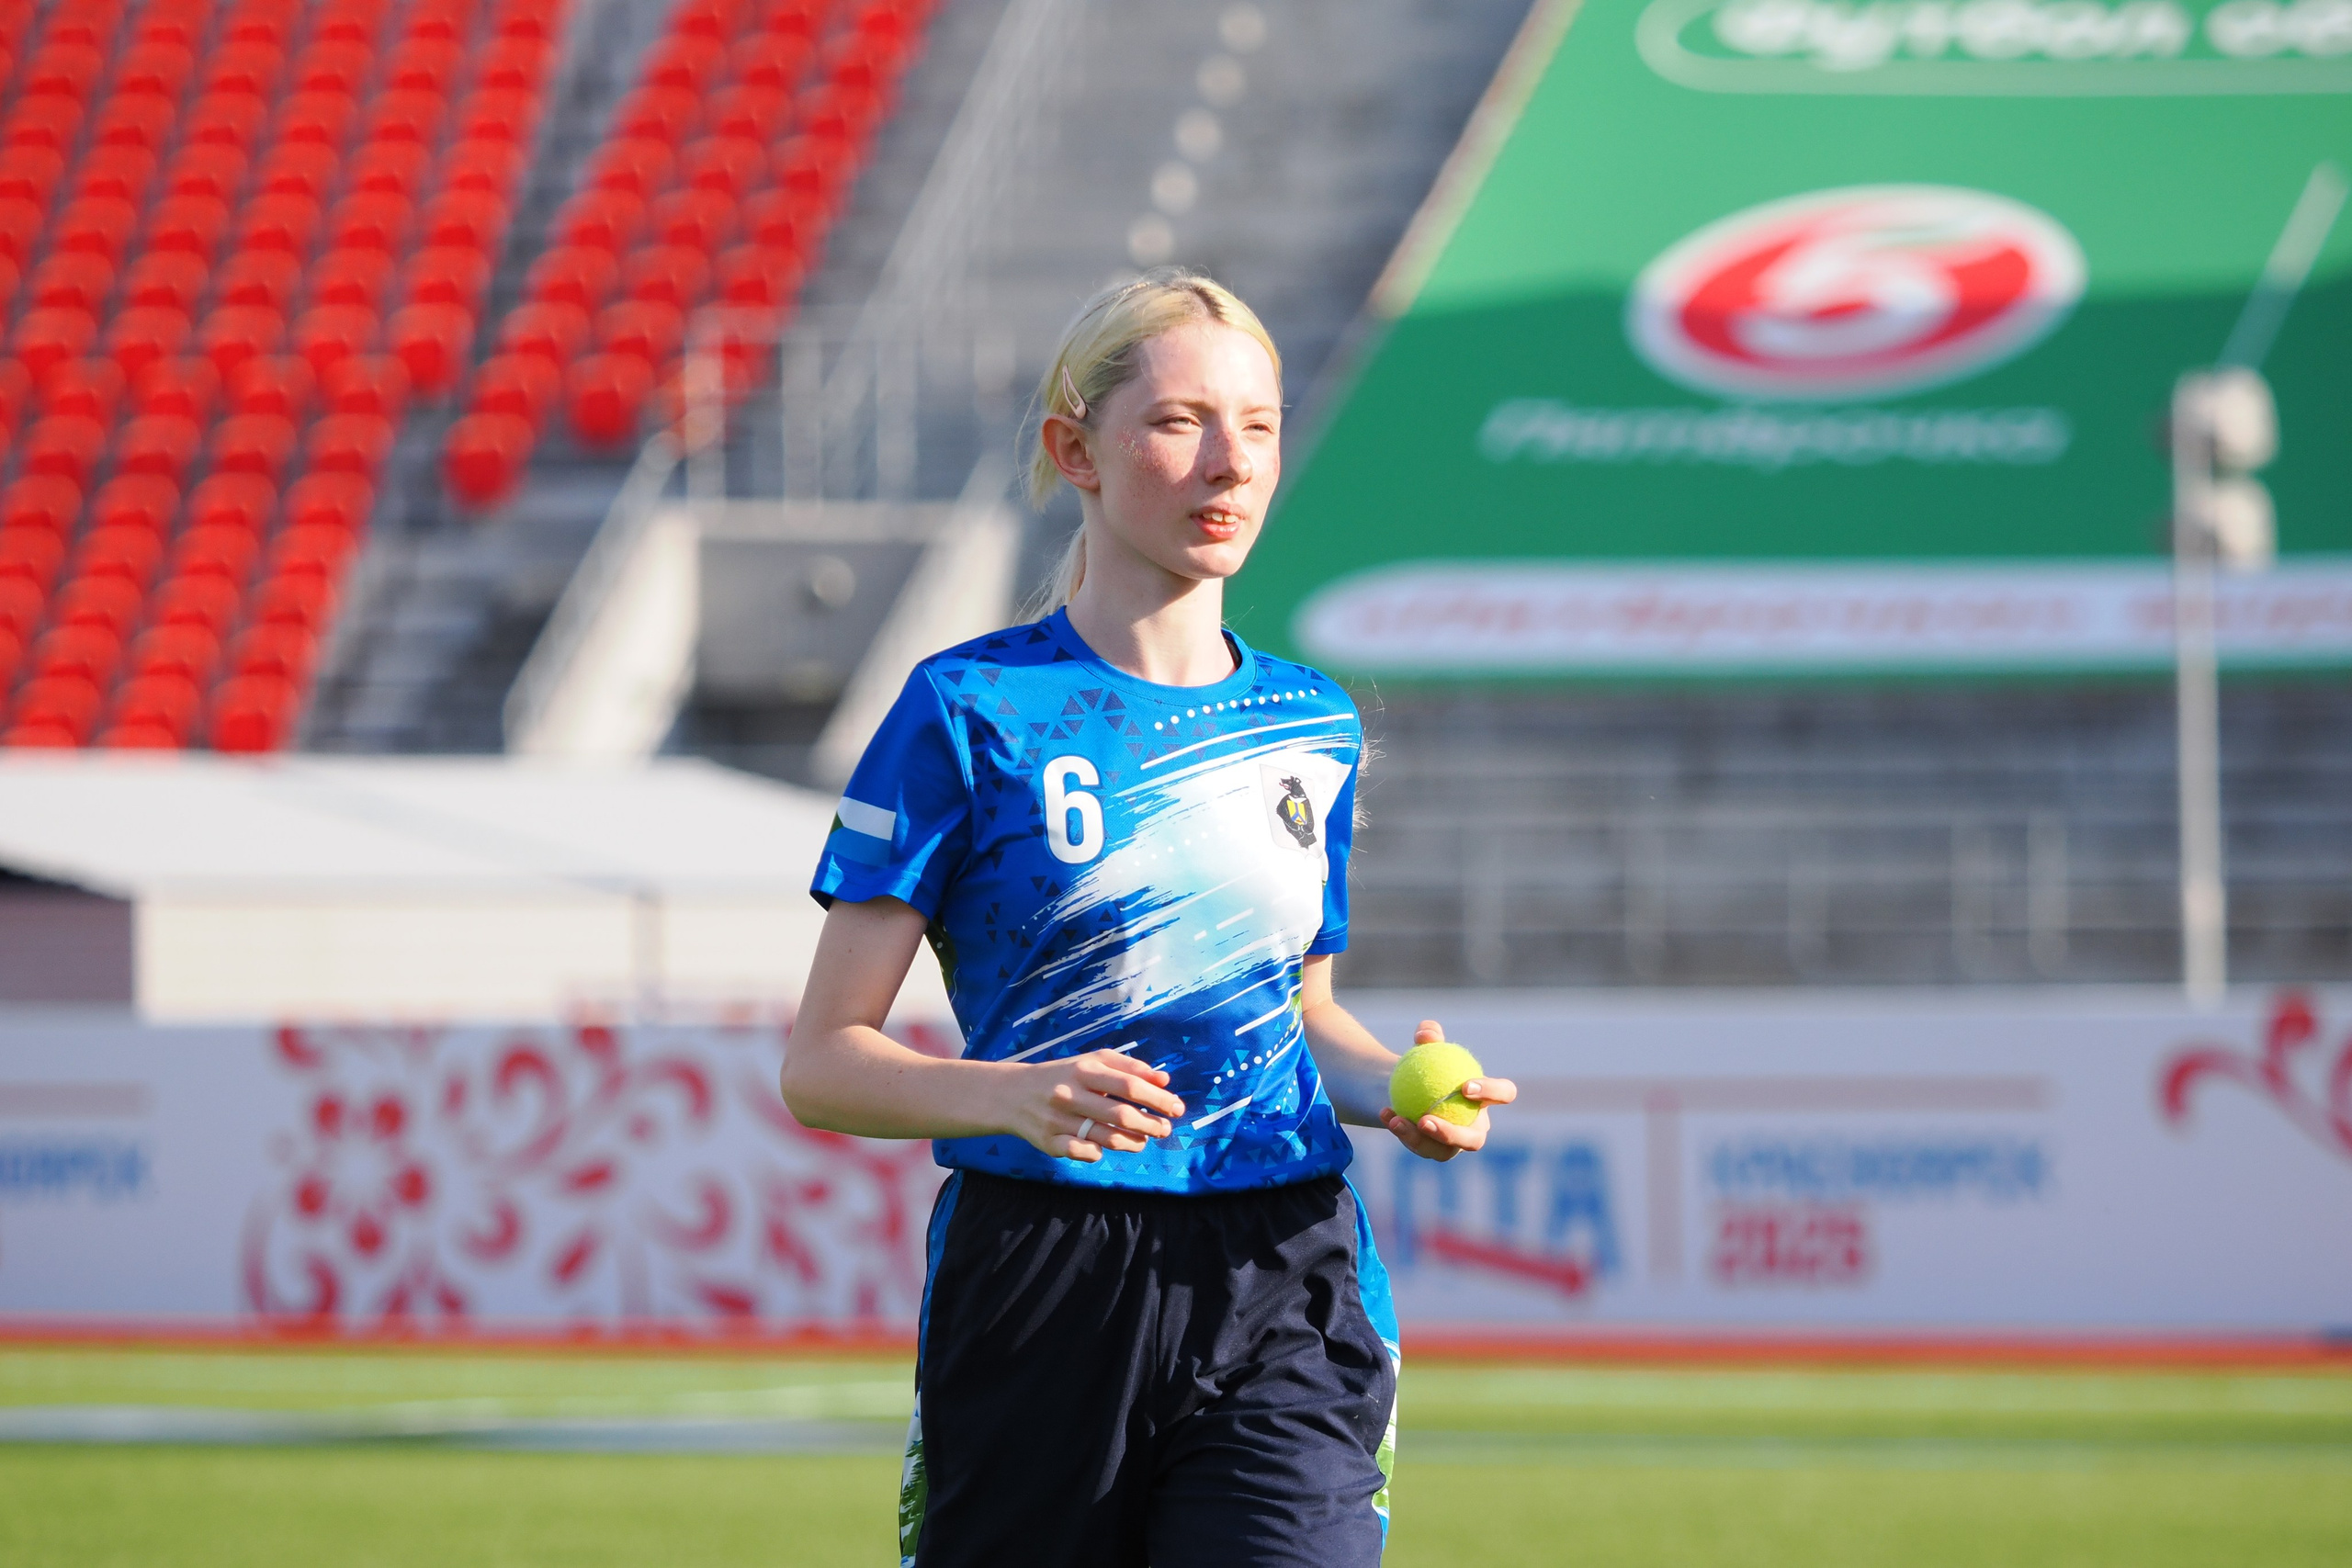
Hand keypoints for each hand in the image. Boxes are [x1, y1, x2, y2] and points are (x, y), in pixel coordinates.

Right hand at [997, 1049, 1186, 1162]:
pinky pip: (1082, 1152)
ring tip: (1144, 1140)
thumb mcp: (1092, 1062)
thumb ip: (1129, 1067)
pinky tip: (1106, 1149)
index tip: (1177, 1107)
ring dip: (1133, 1142)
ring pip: (1105, 1138)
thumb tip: (1164, 1079)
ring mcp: (1058, 1120)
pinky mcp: (1049, 1142)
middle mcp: (1070, 1094)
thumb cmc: (1063, 1075)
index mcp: (1084, 1069)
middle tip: (1165, 1129)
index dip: (1158, 1098)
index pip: (1130, 1085)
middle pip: (1120, 1114)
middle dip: (1150, 1124)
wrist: (1012, 1093)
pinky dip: (1099, 1153)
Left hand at [1378, 1019, 1516, 1162]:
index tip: (1465, 1086)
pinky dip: (1400, 1130)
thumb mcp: (1426, 1046)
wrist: (1408, 1086)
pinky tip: (1385, 1113)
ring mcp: (1455, 1145)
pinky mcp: (1433, 1151)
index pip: (1503, 1094)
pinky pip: (1417, 1145)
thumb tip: (1425, 1035)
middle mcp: (1476, 1127)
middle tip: (1425, 1119)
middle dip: (1453, 1134)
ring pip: (1442, 1151)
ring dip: (1418, 1138)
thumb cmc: (1427, 1064)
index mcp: (1487, 1099)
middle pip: (1475, 1139)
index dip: (1492, 1093)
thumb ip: (1429, 1035)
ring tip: (1397, 1121)